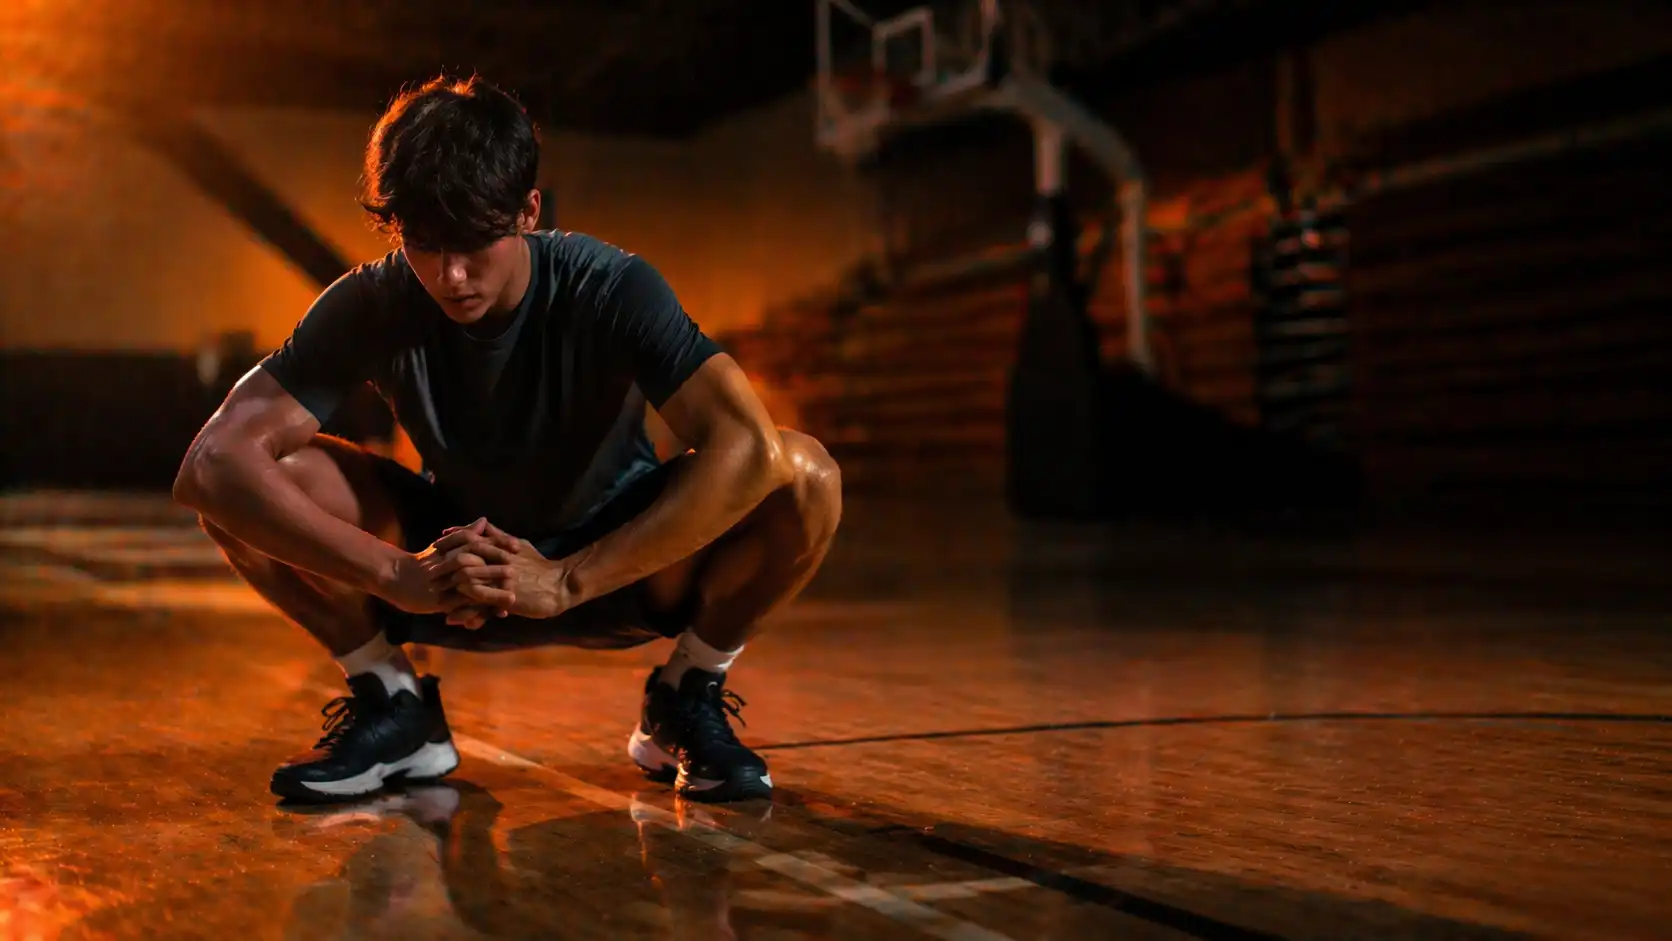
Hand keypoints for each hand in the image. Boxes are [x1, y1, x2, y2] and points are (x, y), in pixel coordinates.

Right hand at [379, 519, 515, 621]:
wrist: (401, 580)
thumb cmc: (426, 562)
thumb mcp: (446, 546)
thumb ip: (466, 534)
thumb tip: (484, 521)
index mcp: (455, 550)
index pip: (480, 543)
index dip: (500, 544)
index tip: (518, 546)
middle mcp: (452, 565)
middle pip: (479, 565)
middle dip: (500, 570)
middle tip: (520, 573)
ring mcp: (448, 585)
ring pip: (475, 589)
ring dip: (495, 594)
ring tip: (513, 599)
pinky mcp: (443, 602)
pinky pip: (465, 607)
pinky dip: (482, 612)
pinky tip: (497, 614)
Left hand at [432, 519, 573, 621]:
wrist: (559, 585)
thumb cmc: (539, 564)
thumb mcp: (518, 544)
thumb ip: (497, 534)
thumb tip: (481, 521)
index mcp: (501, 547)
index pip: (470, 540)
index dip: (451, 542)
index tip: (435, 545)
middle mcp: (499, 561)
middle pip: (464, 561)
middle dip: (445, 567)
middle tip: (429, 573)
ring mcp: (501, 580)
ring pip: (469, 584)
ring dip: (450, 591)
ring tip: (436, 598)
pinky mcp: (505, 598)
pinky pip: (480, 606)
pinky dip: (464, 612)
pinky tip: (452, 618)